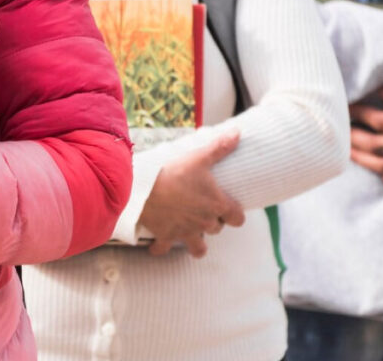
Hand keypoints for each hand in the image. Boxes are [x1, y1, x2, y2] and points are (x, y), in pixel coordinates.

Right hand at [140, 132, 245, 257]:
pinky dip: (162, 248)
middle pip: (217, 230)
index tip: (229, 208)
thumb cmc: (174, 173)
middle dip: (213, 222)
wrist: (144, 189)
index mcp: (216, 205)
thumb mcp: (199, 158)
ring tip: (190, 233)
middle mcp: (204, 223)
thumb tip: (238, 132)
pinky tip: (159, 243)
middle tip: (203, 210)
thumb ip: (220, 147)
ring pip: (198, 248)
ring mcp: (185, 232)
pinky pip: (164, 249)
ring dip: (196, 243)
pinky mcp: (166, 236)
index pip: (238, 219)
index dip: (235, 214)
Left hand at [350, 88, 382, 191]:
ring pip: (381, 165)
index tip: (345, 106)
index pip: (378, 120)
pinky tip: (377, 173)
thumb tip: (380, 90)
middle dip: (354, 137)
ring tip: (347, 150)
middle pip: (375, 144)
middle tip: (338, 130)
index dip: (359, 113)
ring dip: (361, 158)